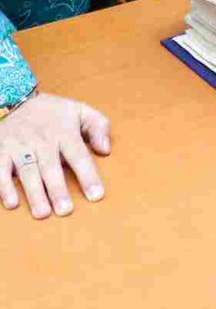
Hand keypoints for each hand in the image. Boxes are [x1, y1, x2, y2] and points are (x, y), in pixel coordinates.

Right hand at [1, 93, 110, 218]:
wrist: (17, 100)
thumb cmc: (55, 112)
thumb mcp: (81, 110)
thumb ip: (99, 126)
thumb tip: (106, 149)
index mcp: (65, 132)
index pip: (79, 156)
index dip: (88, 176)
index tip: (96, 195)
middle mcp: (42, 140)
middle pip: (51, 167)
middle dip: (58, 189)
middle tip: (65, 210)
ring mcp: (19, 146)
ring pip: (27, 172)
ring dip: (34, 193)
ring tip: (43, 213)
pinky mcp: (0, 151)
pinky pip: (0, 170)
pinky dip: (5, 186)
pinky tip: (12, 203)